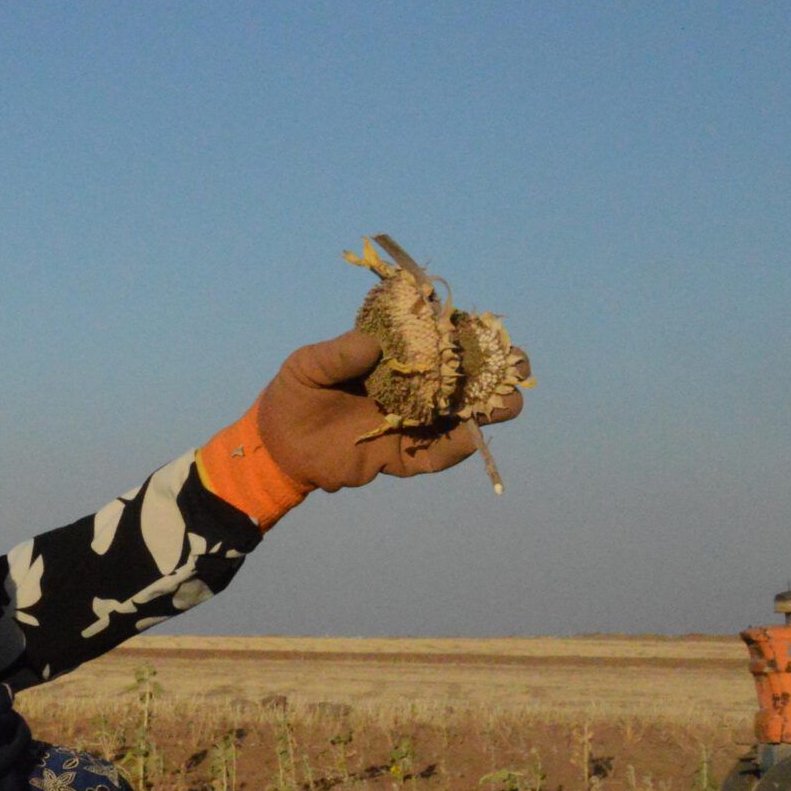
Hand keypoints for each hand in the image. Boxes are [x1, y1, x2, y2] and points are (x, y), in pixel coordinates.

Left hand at [256, 332, 527, 492]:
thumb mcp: (307, 366)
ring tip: (502, 404)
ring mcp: (411, 422)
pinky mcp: (402, 456)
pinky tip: (467, 438)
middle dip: (495, 374)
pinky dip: (454, 448)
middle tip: (514, 371)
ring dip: (485, 410)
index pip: (442, 342)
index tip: (492, 334)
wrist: (276, 447)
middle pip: (465, 380)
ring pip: (461, 417)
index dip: (472, 337)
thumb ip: (338, 355)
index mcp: (396, 358)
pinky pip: (436, 456)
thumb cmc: (293, 395)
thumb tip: (375, 346)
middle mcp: (412, 388)